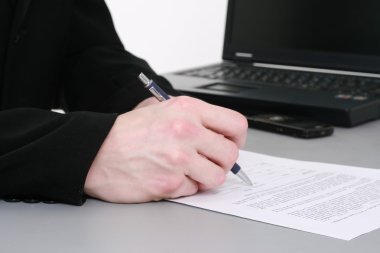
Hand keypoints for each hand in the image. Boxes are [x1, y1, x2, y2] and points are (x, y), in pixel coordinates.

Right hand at [84, 96, 247, 202]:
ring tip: (188, 171)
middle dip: (222, 161)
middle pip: (230, 154)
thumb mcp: (162, 108)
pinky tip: (168, 176)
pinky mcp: (169, 183)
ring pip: (216, 177)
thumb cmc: (128, 132)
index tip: (230, 144)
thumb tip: (220, 133)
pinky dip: (184, 186)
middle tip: (208, 161)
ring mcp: (178, 159)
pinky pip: (193, 190)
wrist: (97, 150)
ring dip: (205, 177)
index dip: (237, 138)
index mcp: (188, 110)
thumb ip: (194, 118)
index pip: (236, 125)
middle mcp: (186, 132)